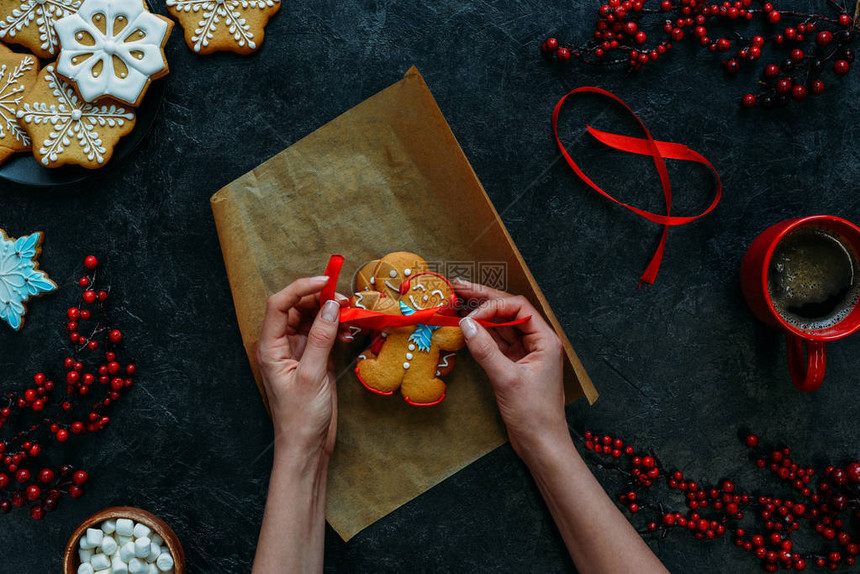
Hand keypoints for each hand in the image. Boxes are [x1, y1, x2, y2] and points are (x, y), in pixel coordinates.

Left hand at [257, 276, 351, 459]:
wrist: (307, 447)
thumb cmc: (301, 417)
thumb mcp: (312, 376)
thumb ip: (321, 338)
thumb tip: (331, 306)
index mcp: (271, 348)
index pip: (280, 305)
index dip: (300, 288)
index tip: (325, 282)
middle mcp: (282, 345)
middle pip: (296, 307)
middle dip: (319, 298)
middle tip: (344, 299)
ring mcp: (298, 351)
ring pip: (312, 318)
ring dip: (331, 312)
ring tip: (350, 315)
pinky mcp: (314, 359)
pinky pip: (324, 333)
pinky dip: (337, 328)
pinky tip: (350, 331)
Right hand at [454, 280, 567, 462]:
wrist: (541, 444)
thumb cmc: (533, 415)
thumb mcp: (507, 380)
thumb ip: (485, 350)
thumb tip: (466, 324)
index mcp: (545, 340)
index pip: (517, 308)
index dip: (492, 306)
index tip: (471, 316)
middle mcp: (537, 342)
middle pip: (508, 312)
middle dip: (484, 299)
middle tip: (458, 287)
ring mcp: (525, 354)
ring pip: (501, 326)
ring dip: (480, 315)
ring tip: (458, 302)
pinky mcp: (514, 366)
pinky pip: (496, 343)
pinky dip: (481, 334)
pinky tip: (466, 327)